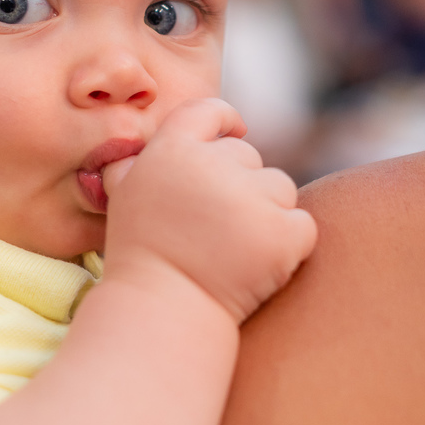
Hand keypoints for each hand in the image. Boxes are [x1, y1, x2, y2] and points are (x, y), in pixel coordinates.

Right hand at [101, 98, 316, 322]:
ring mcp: (250, 199)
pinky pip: (301, 224)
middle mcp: (212, 166)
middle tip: (217, 226)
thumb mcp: (123, 200)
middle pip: (248, 156)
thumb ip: (134, 164)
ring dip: (267, 212)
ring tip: (235, 248)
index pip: (208, 110)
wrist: (164, 314)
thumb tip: (141, 147)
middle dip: (241, 184)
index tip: (234, 132)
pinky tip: (258, 265)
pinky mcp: (282, 234)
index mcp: (171, 150)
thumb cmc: (141, 258)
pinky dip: (288, 244)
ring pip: (280, 187)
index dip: (225, 120)